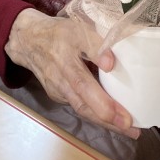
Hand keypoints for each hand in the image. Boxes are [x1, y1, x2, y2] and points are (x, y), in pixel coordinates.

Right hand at [5, 8, 139, 138]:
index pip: (84, 83)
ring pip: (82, 109)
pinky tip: (111, 118)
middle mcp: (61, 80)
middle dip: (107, 118)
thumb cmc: (58, 33)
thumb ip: (95, 44)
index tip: (124, 115)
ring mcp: (58, 90)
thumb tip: (111, 63)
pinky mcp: (58, 95)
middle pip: (84, 104)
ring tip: (128, 130)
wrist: (28, 41)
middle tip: (131, 129)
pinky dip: (95, 114)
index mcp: (65, 60)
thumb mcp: (77, 29)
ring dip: (104, 121)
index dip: (103, 100)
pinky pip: (79, 106)